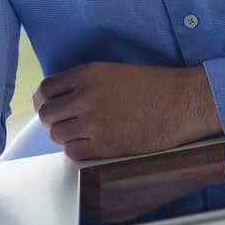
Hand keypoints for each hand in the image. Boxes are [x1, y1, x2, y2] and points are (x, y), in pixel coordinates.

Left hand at [32, 62, 222, 161]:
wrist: (181, 103)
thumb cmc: (154, 86)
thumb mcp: (113, 71)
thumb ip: (84, 81)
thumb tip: (61, 96)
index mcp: (87, 74)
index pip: (46, 89)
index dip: (43, 100)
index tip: (46, 105)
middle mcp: (85, 97)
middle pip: (47, 114)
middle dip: (51, 119)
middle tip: (61, 122)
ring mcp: (94, 123)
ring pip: (57, 135)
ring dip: (64, 135)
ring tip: (78, 133)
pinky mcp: (105, 146)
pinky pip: (73, 153)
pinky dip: (76, 150)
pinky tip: (87, 145)